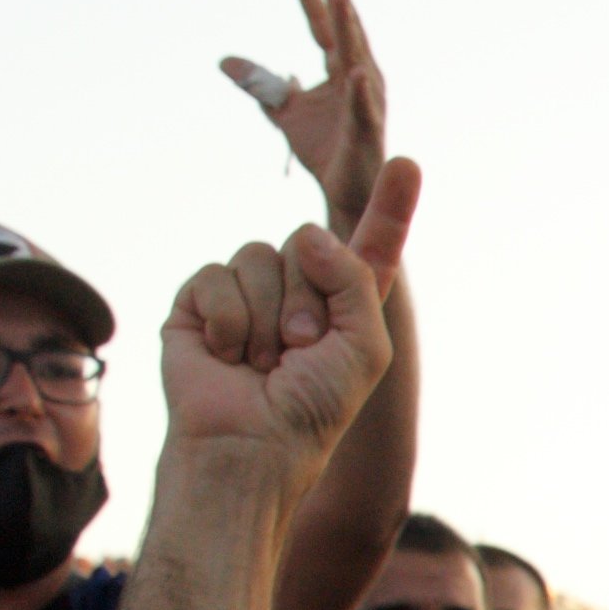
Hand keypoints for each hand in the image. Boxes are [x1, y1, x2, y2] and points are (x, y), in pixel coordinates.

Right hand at [160, 165, 422, 464]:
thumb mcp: (363, 345)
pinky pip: (217, 274)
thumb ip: (354, 278)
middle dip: (307, 297)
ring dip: (268, 316)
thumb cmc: (312, 408)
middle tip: (301, 350)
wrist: (251, 445)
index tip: (408, 164)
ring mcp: (247, 292)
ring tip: (264, 361)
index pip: (371, 244)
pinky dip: (229, 320)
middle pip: (306, 239)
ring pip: (259, 253)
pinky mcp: (200, 301)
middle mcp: (297, 289)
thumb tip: (307, 235)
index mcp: (345, 303)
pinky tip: (227, 356)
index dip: (390, 206)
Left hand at [219, 0, 392, 235]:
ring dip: (348, 25)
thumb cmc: (324, 150)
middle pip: (342, 25)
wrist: (345, 195)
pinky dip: (358, 90)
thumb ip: (261, 84)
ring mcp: (366, 101)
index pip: (320, 21)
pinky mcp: (366, 131)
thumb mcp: (284, 111)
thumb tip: (224, 62)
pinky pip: (361, 108)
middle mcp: (358, 76)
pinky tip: (353, 71)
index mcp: (340, 68)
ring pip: (356, 56)